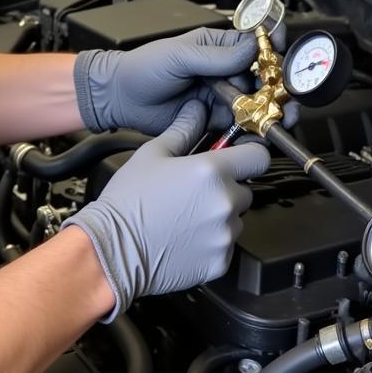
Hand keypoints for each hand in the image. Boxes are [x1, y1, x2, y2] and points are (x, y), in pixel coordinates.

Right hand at [62, 100, 268, 319]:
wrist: (112, 249)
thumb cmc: (128, 201)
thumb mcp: (152, 154)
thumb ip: (183, 130)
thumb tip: (197, 110)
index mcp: (211, 171)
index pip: (259, 156)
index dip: (249, 155)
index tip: (238, 159)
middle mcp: (225, 203)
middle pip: (245, 189)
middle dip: (226, 188)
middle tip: (195, 191)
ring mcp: (225, 235)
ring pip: (236, 219)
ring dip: (219, 216)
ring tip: (185, 216)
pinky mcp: (220, 262)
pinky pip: (226, 246)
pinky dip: (212, 242)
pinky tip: (185, 237)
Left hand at [73, 25, 285, 135]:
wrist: (120, 98)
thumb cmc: (142, 68)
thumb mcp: (178, 56)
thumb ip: (215, 56)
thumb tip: (250, 50)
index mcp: (218, 45)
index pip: (254, 43)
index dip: (272, 48)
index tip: (281, 56)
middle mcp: (224, 69)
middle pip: (262, 76)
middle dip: (278, 85)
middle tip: (285, 96)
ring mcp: (221, 95)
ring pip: (256, 101)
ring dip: (272, 108)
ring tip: (280, 116)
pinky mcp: (215, 118)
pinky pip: (240, 124)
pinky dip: (254, 128)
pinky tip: (262, 131)